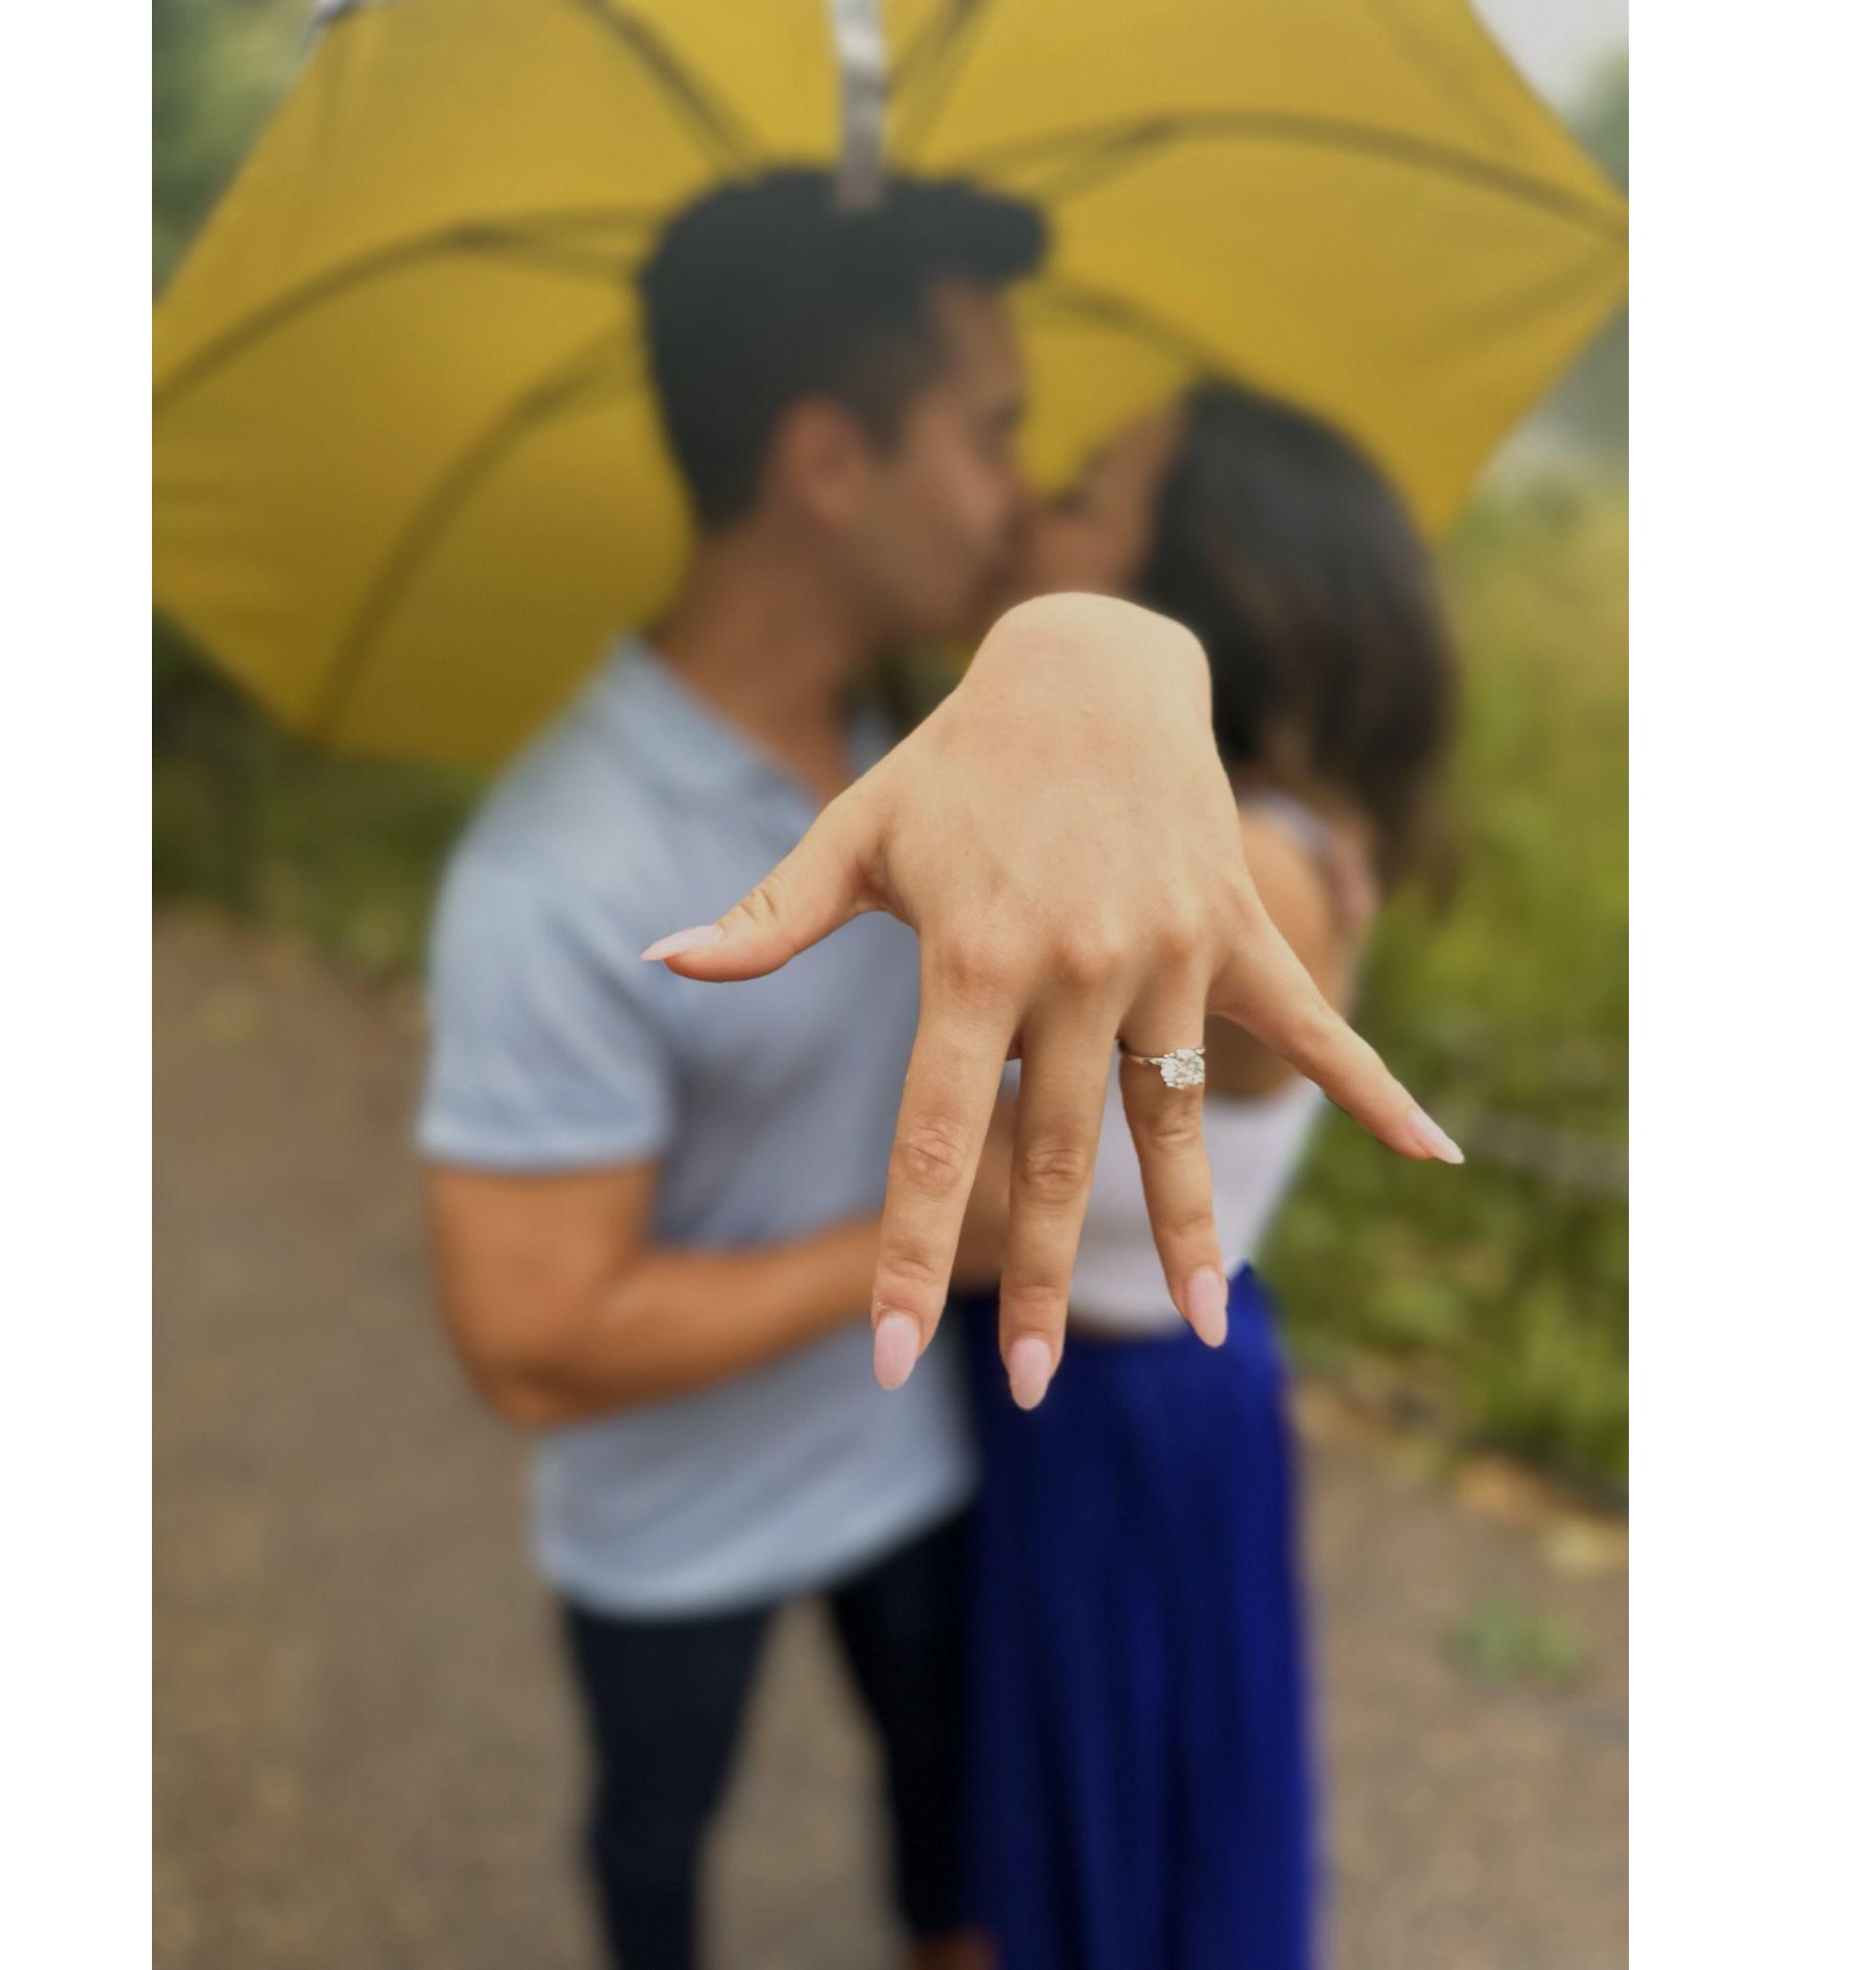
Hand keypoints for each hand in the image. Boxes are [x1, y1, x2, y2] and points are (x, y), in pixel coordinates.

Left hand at [643, 594, 1460, 1407]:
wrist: (1087, 663)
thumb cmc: (957, 761)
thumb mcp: (856, 831)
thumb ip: (767, 918)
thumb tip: (656, 960)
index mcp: (973, 957)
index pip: (938, 1136)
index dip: (916, 1256)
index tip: (892, 1360)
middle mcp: (1076, 966)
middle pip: (1058, 1154)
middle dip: (1038, 1282)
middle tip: (1031, 1394)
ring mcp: (1166, 951)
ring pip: (1176, 1118)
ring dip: (1189, 1232)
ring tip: (1211, 1329)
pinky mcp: (1231, 930)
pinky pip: (1311, 1021)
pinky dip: (1375, 1086)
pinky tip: (1438, 1153)